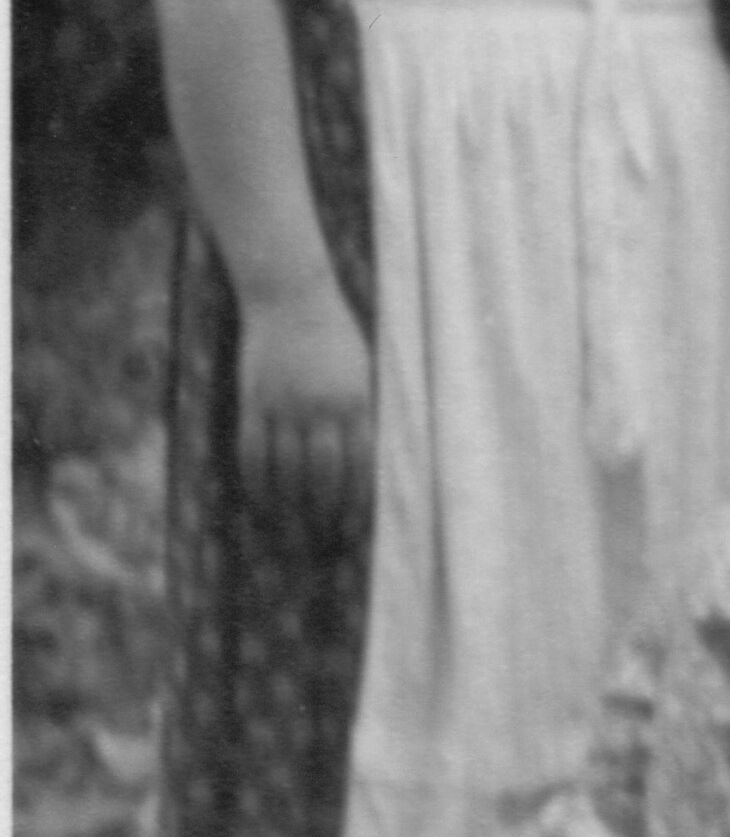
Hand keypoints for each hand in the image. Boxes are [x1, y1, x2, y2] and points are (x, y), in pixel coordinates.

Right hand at [234, 284, 372, 523]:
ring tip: (294, 530)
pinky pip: (252, 451)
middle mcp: (322, 407)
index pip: (361, 466)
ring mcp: (284, 404)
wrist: (292, 297)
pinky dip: (257, 481)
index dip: (357, 502)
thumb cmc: (336, 336)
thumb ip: (366, 413)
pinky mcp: (253, 400)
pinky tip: (261, 501)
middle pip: (324, 474)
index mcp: (358, 402)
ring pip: (286, 469)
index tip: (357, 527)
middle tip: (325, 539)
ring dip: (291, 504)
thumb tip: (369, 462)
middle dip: (325, 511)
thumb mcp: (364, 372)